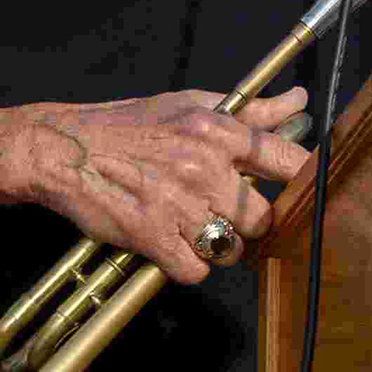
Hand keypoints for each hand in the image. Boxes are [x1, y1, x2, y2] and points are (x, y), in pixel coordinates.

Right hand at [14, 86, 311, 281]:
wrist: (68, 150)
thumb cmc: (132, 125)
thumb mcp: (194, 104)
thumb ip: (252, 110)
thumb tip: (299, 102)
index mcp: (220, 133)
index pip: (289, 161)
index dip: (303, 182)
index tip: (301, 192)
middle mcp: (206, 169)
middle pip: (263, 217)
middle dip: (253, 222)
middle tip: (234, 215)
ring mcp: (180, 205)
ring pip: (232, 247)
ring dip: (222, 245)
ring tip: (202, 230)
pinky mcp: (153, 237)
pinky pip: (195, 270)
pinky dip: (190, 265)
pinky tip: (178, 247)